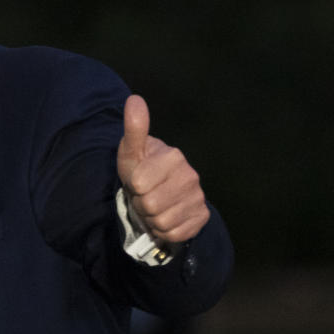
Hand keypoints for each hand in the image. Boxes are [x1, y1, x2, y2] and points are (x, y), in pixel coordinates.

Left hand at [117, 95, 208, 244]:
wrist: (159, 191)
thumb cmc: (140, 168)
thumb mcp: (131, 150)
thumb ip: (134, 127)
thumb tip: (134, 99)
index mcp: (174, 156)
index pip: (138, 184)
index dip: (132, 186)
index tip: (137, 180)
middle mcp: (191, 176)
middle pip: (150, 205)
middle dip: (141, 204)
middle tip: (144, 195)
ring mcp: (198, 197)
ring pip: (161, 222)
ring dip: (151, 218)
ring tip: (153, 206)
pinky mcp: (202, 217)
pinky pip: (174, 234)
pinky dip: (164, 231)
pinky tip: (165, 217)